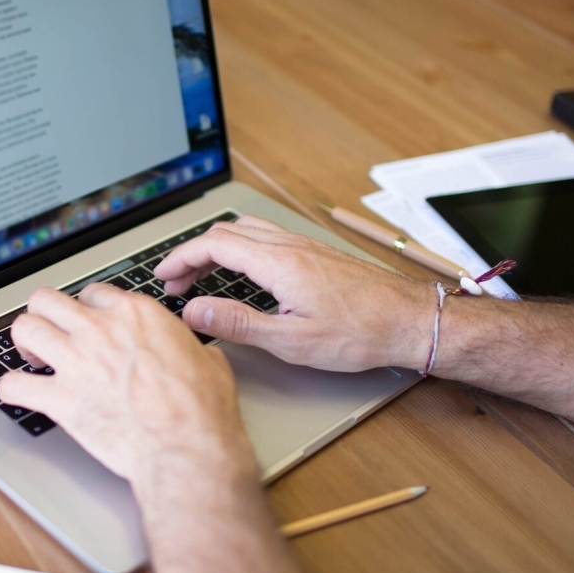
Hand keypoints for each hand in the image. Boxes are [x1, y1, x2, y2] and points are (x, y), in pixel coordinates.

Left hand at [0, 284, 258, 489]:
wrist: (186, 448)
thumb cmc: (200, 410)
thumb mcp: (208, 361)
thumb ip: (186, 347)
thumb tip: (191, 351)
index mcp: (136, 315)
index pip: (93, 293)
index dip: (88, 308)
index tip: (88, 323)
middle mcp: (100, 330)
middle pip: (46, 299)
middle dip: (45, 315)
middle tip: (52, 333)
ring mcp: (76, 362)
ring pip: (23, 328)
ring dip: (24, 342)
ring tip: (33, 357)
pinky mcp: (60, 399)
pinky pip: (13, 385)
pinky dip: (12, 389)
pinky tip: (19, 393)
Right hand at [155, 216, 431, 371]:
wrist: (410, 321)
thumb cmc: (360, 334)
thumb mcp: (291, 342)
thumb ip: (237, 324)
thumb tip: (194, 312)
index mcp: (280, 263)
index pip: (214, 244)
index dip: (181, 258)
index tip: (163, 276)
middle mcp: (291, 246)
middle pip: (227, 232)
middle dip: (194, 253)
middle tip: (177, 283)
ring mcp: (306, 246)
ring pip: (248, 231)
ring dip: (217, 248)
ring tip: (203, 276)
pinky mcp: (317, 253)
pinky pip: (267, 237)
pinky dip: (241, 248)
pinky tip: (243, 272)